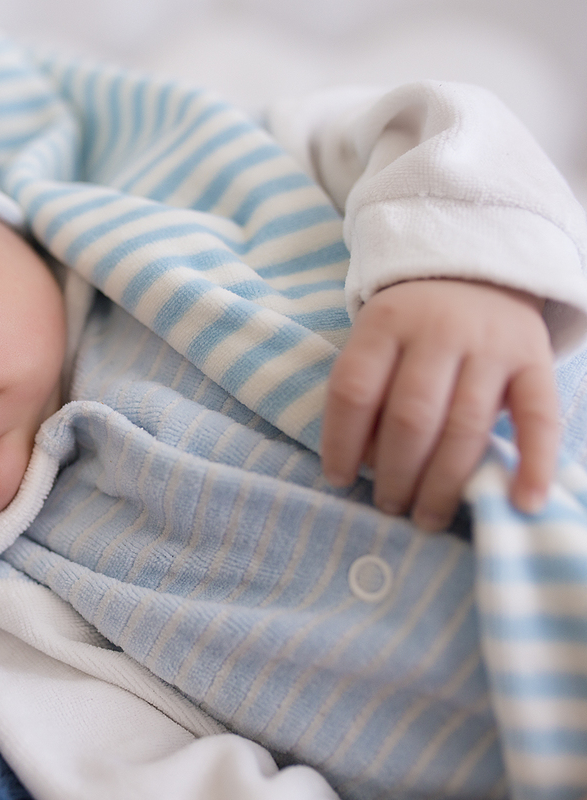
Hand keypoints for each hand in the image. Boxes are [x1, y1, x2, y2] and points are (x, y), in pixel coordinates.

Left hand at [321, 279, 558, 530]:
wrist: (477, 272)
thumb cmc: (413, 327)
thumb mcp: (378, 340)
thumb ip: (369, 391)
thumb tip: (365, 466)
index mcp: (385, 324)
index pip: (354, 390)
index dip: (342, 442)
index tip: (340, 480)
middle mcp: (438, 330)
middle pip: (411, 416)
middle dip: (396, 473)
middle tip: (389, 507)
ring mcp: (491, 345)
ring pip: (465, 426)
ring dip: (444, 483)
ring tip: (427, 518)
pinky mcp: (536, 359)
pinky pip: (539, 417)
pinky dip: (533, 463)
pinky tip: (522, 503)